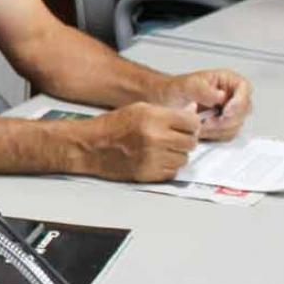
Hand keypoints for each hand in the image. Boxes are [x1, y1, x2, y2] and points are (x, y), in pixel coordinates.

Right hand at [68, 103, 198, 182]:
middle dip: (186, 139)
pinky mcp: (149, 175)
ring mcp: (153, 159)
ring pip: (184, 159)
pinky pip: (172, 172)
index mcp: (153, 118)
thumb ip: (166, 112)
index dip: (191, 123)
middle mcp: (155, 139)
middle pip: (191, 142)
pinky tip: (155, 158)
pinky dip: (168, 166)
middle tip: (175, 137)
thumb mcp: (139, 109)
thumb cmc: (112, 126)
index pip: (192, 122)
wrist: (91, 146)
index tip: (187, 125)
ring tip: (162, 148)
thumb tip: (191, 114)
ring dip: (177, 154)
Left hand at [157, 69, 251, 140]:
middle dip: (226, 119)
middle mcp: (232, 95)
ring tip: (200, 126)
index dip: (239, 101)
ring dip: (218, 129)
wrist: (165, 101)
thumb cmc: (176, 89)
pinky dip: (215, 135)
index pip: (244, 88)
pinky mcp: (224, 126)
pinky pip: (227, 134)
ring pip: (236, 125)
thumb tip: (220, 96)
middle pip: (243, 110)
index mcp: (227, 80)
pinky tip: (201, 130)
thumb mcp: (187, 85)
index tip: (226, 111)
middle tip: (207, 122)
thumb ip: (203, 90)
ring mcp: (229, 111)